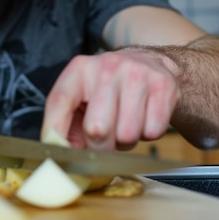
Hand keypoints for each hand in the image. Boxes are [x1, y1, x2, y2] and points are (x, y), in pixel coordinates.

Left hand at [42, 49, 179, 150]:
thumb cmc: (110, 89)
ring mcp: (137, 74)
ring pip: (127, 136)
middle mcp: (107, 67)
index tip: (60, 154)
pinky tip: (144, 118)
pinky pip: (153, 132)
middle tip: (104, 142)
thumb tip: (63, 155)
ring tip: (125, 125)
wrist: (152, 63)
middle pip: (96, 129)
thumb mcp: (83, 96)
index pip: (59, 101)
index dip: (56, 131)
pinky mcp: (162, 85)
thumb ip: (68, 124)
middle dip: (100, 147)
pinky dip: (148, 134)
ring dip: (126, 142)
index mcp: (80, 69)